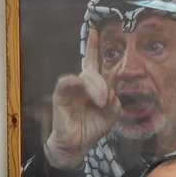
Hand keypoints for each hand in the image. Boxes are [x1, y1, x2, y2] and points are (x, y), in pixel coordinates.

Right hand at [43, 48, 115, 169]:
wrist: (77, 145)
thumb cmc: (92, 129)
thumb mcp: (111, 116)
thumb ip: (115, 102)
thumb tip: (112, 92)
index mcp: (93, 87)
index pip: (93, 64)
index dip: (93, 47)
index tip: (94, 31)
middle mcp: (81, 85)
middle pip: (94, 72)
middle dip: (103, 85)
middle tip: (106, 102)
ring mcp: (70, 89)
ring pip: (84, 77)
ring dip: (95, 89)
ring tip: (100, 103)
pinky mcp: (60, 96)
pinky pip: (65, 83)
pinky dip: (73, 81)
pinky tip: (77, 82)